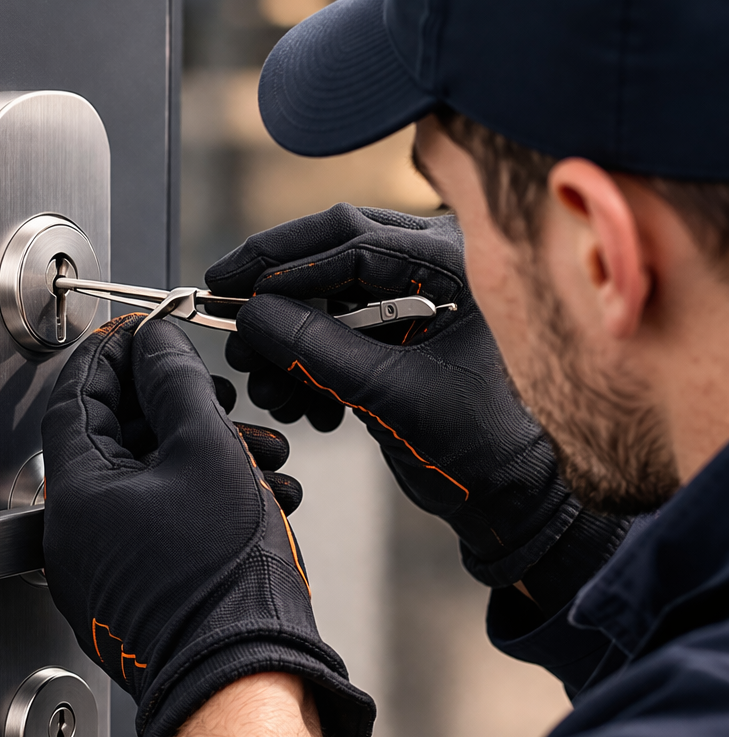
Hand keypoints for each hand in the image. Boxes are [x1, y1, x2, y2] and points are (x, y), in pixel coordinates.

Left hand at [41, 312, 374, 736]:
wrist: (244, 679)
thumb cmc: (223, 581)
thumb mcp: (208, 453)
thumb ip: (175, 385)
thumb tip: (155, 346)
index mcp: (76, 496)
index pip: (78, 399)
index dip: (116, 356)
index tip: (147, 333)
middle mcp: (76, 537)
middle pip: (116, 443)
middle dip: (175, 411)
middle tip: (214, 394)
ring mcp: (103, 573)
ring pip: (147, 487)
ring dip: (202, 459)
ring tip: (261, 455)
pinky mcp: (134, 598)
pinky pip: (159, 528)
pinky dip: (200, 503)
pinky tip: (256, 500)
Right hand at [207, 203, 621, 592]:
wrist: (510, 497)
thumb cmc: (477, 443)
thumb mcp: (389, 394)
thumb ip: (317, 349)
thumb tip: (251, 314)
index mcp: (452, 262)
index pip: (349, 239)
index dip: (280, 264)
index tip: (229, 289)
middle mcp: (435, 267)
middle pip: (333, 253)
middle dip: (275, 294)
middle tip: (226, 318)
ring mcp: (416, 301)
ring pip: (328, 296)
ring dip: (288, 342)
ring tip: (266, 390)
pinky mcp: (399, 337)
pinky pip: (338, 332)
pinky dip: (309, 365)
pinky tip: (300, 406)